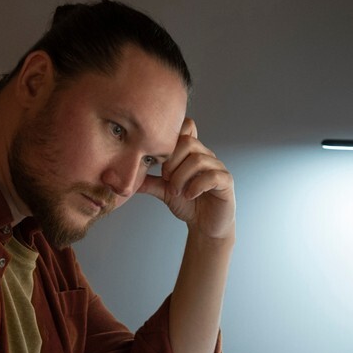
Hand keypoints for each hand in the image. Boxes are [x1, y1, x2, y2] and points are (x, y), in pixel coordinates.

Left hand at [138, 118, 234, 240]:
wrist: (205, 225)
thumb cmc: (188, 204)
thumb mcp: (164, 191)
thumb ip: (150, 181)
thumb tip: (127, 176)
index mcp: (191, 153)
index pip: (187, 127)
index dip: (172, 139)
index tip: (161, 162)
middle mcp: (206, 156)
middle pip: (188, 142)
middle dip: (172, 163)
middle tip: (166, 180)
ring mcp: (217, 167)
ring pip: (198, 160)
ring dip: (181, 177)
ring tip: (176, 192)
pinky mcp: (226, 182)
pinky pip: (212, 176)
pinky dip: (196, 186)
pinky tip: (189, 195)